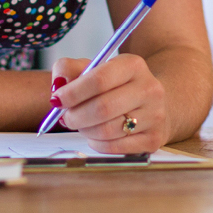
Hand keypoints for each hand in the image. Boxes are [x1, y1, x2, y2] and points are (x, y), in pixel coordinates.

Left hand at [49, 54, 168, 152]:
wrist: (148, 101)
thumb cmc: (114, 85)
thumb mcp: (93, 68)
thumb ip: (68, 70)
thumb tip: (58, 87)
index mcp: (133, 65)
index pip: (99, 79)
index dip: (73, 93)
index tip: (57, 100)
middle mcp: (149, 89)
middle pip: (103, 108)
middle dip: (76, 116)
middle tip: (65, 117)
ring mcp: (155, 115)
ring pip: (108, 131)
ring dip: (85, 130)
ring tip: (82, 124)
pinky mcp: (154, 138)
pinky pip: (116, 147)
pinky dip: (98, 144)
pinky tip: (95, 135)